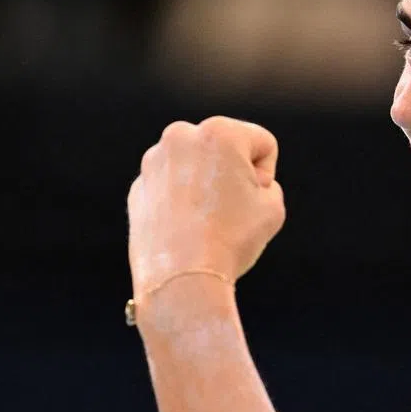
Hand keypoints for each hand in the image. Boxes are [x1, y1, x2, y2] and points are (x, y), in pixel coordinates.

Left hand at [128, 116, 285, 296]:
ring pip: (196, 168)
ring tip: (207, 223)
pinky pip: (171, 189)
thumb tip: (241, 183)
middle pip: (226, 150)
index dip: (267, 178)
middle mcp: (181, 135)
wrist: (182, 279)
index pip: (263, 145)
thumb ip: (266, 184)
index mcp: (220, 131)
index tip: (253, 202)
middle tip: (230, 211)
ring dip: (206, 188)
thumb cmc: (232, 240)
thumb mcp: (272, 208)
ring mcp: (153, 162)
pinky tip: (186, 230)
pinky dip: (181, 205)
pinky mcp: (138, 188)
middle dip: (233, 175)